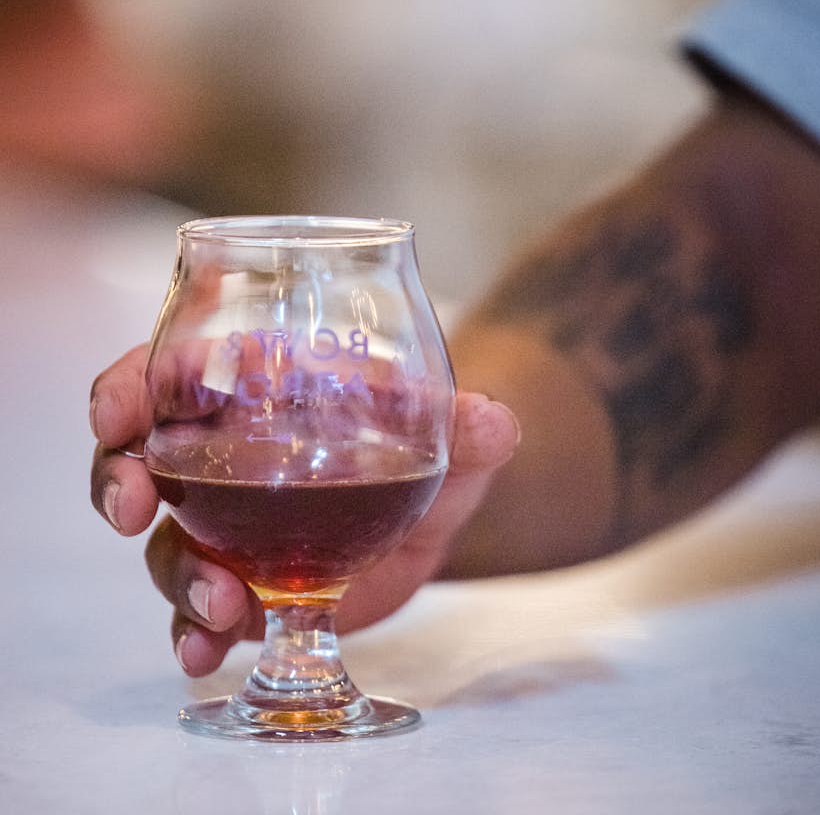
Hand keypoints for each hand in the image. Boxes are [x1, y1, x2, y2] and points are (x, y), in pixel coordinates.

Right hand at [90, 344, 519, 676]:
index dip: (128, 388)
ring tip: (221, 603)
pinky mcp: (243, 581)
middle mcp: (223, 450)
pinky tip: (206, 653)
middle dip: (122, 480)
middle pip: (141, 458)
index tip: (115, 416)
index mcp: (257, 386)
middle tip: (137, 509)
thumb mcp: (447, 428)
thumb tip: (497, 423)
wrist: (435, 502)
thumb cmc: (424, 436)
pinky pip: (198, 609)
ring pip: (166, 544)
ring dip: (177, 574)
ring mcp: (225, 521)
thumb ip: (467, 426)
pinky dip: (192, 632)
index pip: (170, 372)